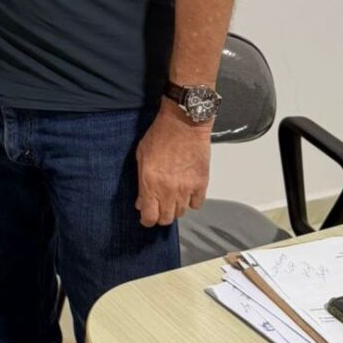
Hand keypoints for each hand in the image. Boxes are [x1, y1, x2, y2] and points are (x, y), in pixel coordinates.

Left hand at [135, 100, 211, 226]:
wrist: (184, 123)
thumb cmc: (160, 134)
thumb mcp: (141, 156)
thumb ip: (140, 181)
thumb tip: (141, 200)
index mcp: (150, 183)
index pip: (149, 216)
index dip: (146, 220)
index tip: (146, 218)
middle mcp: (168, 190)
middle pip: (166, 218)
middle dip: (160, 216)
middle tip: (158, 208)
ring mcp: (186, 188)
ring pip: (181, 212)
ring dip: (175, 208)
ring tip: (172, 196)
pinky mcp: (201, 184)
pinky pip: (197, 204)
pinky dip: (191, 201)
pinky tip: (187, 192)